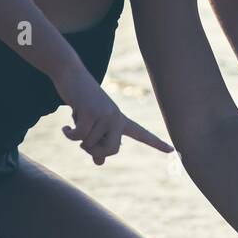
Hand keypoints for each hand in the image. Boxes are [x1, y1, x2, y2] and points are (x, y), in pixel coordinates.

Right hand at [56, 66, 172, 162]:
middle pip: (112, 150)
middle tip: (83, 143)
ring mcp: (105, 114)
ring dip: (77, 138)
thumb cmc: (81, 100)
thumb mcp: (91, 122)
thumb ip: (97, 142)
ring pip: (90, 144)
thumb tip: (99, 163)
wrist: (71, 74)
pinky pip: (80, 136)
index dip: (156, 143)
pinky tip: (64, 128)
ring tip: (74, 122)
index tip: (172, 151)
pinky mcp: (90, 112)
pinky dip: (70, 135)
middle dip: (94, 152)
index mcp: (120, 120)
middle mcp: (116, 117)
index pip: (141, 134)